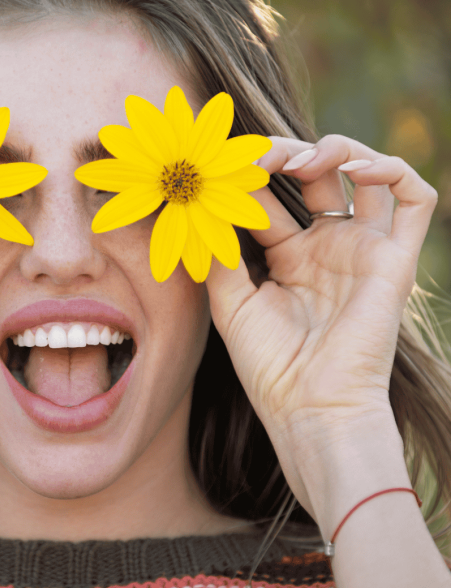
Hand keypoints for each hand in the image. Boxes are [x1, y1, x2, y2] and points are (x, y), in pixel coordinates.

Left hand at [204, 135, 437, 513]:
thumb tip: (200, 203)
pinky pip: (414, 199)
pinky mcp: (395, 259)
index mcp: (289, 257)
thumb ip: (219, 251)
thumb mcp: (230, 301)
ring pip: (366, 175)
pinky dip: (391, 170)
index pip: (271, 197)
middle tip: (256, 154)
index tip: (220, 164)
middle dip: (285, 154)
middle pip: (314, 177)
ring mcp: (362, 249)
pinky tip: (351, 169)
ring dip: (335, 150)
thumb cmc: (269, 364)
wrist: (310, 409)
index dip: (249, 176)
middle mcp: (327, 247)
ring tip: (298, 159)